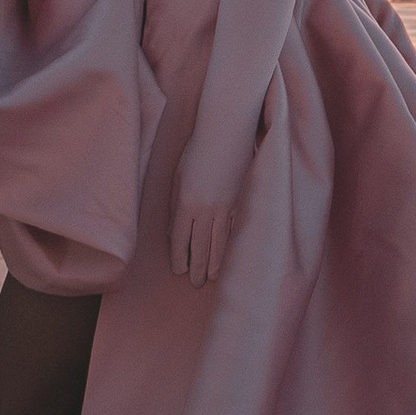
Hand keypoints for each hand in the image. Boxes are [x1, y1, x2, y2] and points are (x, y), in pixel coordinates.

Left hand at [169, 129, 251, 284]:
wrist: (226, 131)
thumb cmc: (197, 149)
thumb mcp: (177, 176)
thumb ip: (176, 203)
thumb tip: (176, 227)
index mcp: (185, 203)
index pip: (181, 240)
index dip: (180, 258)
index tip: (179, 270)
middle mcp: (206, 210)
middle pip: (200, 247)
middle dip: (197, 267)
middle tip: (195, 283)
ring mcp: (225, 207)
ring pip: (219, 243)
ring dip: (214, 263)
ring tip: (211, 278)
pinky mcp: (240, 201)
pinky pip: (233, 230)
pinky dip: (230, 246)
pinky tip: (229, 256)